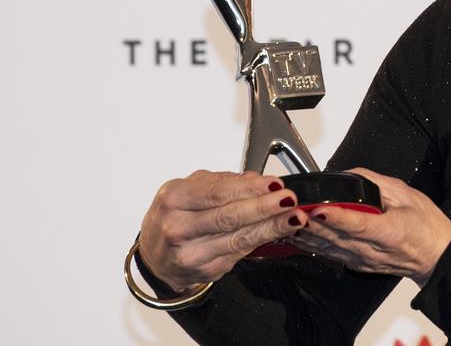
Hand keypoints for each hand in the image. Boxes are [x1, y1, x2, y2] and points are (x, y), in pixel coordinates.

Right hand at [138, 169, 308, 291]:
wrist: (156, 255)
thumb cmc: (177, 215)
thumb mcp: (191, 188)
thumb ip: (223, 182)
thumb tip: (256, 179)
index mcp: (174, 198)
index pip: (217, 192)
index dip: (249, 189)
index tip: (274, 184)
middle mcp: (178, 228)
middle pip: (228, 217)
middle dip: (263, 208)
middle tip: (288, 200)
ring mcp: (191, 253)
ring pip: (238, 238)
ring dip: (271, 227)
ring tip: (294, 217)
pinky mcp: (205, 271)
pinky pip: (240, 252)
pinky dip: (263, 240)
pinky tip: (279, 231)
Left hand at [287, 167, 450, 286]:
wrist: (437, 257)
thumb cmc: (427, 226)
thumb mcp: (407, 194)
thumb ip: (377, 182)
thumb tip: (350, 174)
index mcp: (389, 231)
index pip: (358, 224)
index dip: (336, 217)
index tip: (318, 208)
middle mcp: (373, 249)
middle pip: (336, 237)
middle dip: (310, 223)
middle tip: (290, 209)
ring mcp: (363, 260)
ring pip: (328, 248)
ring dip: (306, 235)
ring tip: (286, 221)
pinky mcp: (357, 264)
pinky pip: (330, 254)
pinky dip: (313, 245)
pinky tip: (299, 236)